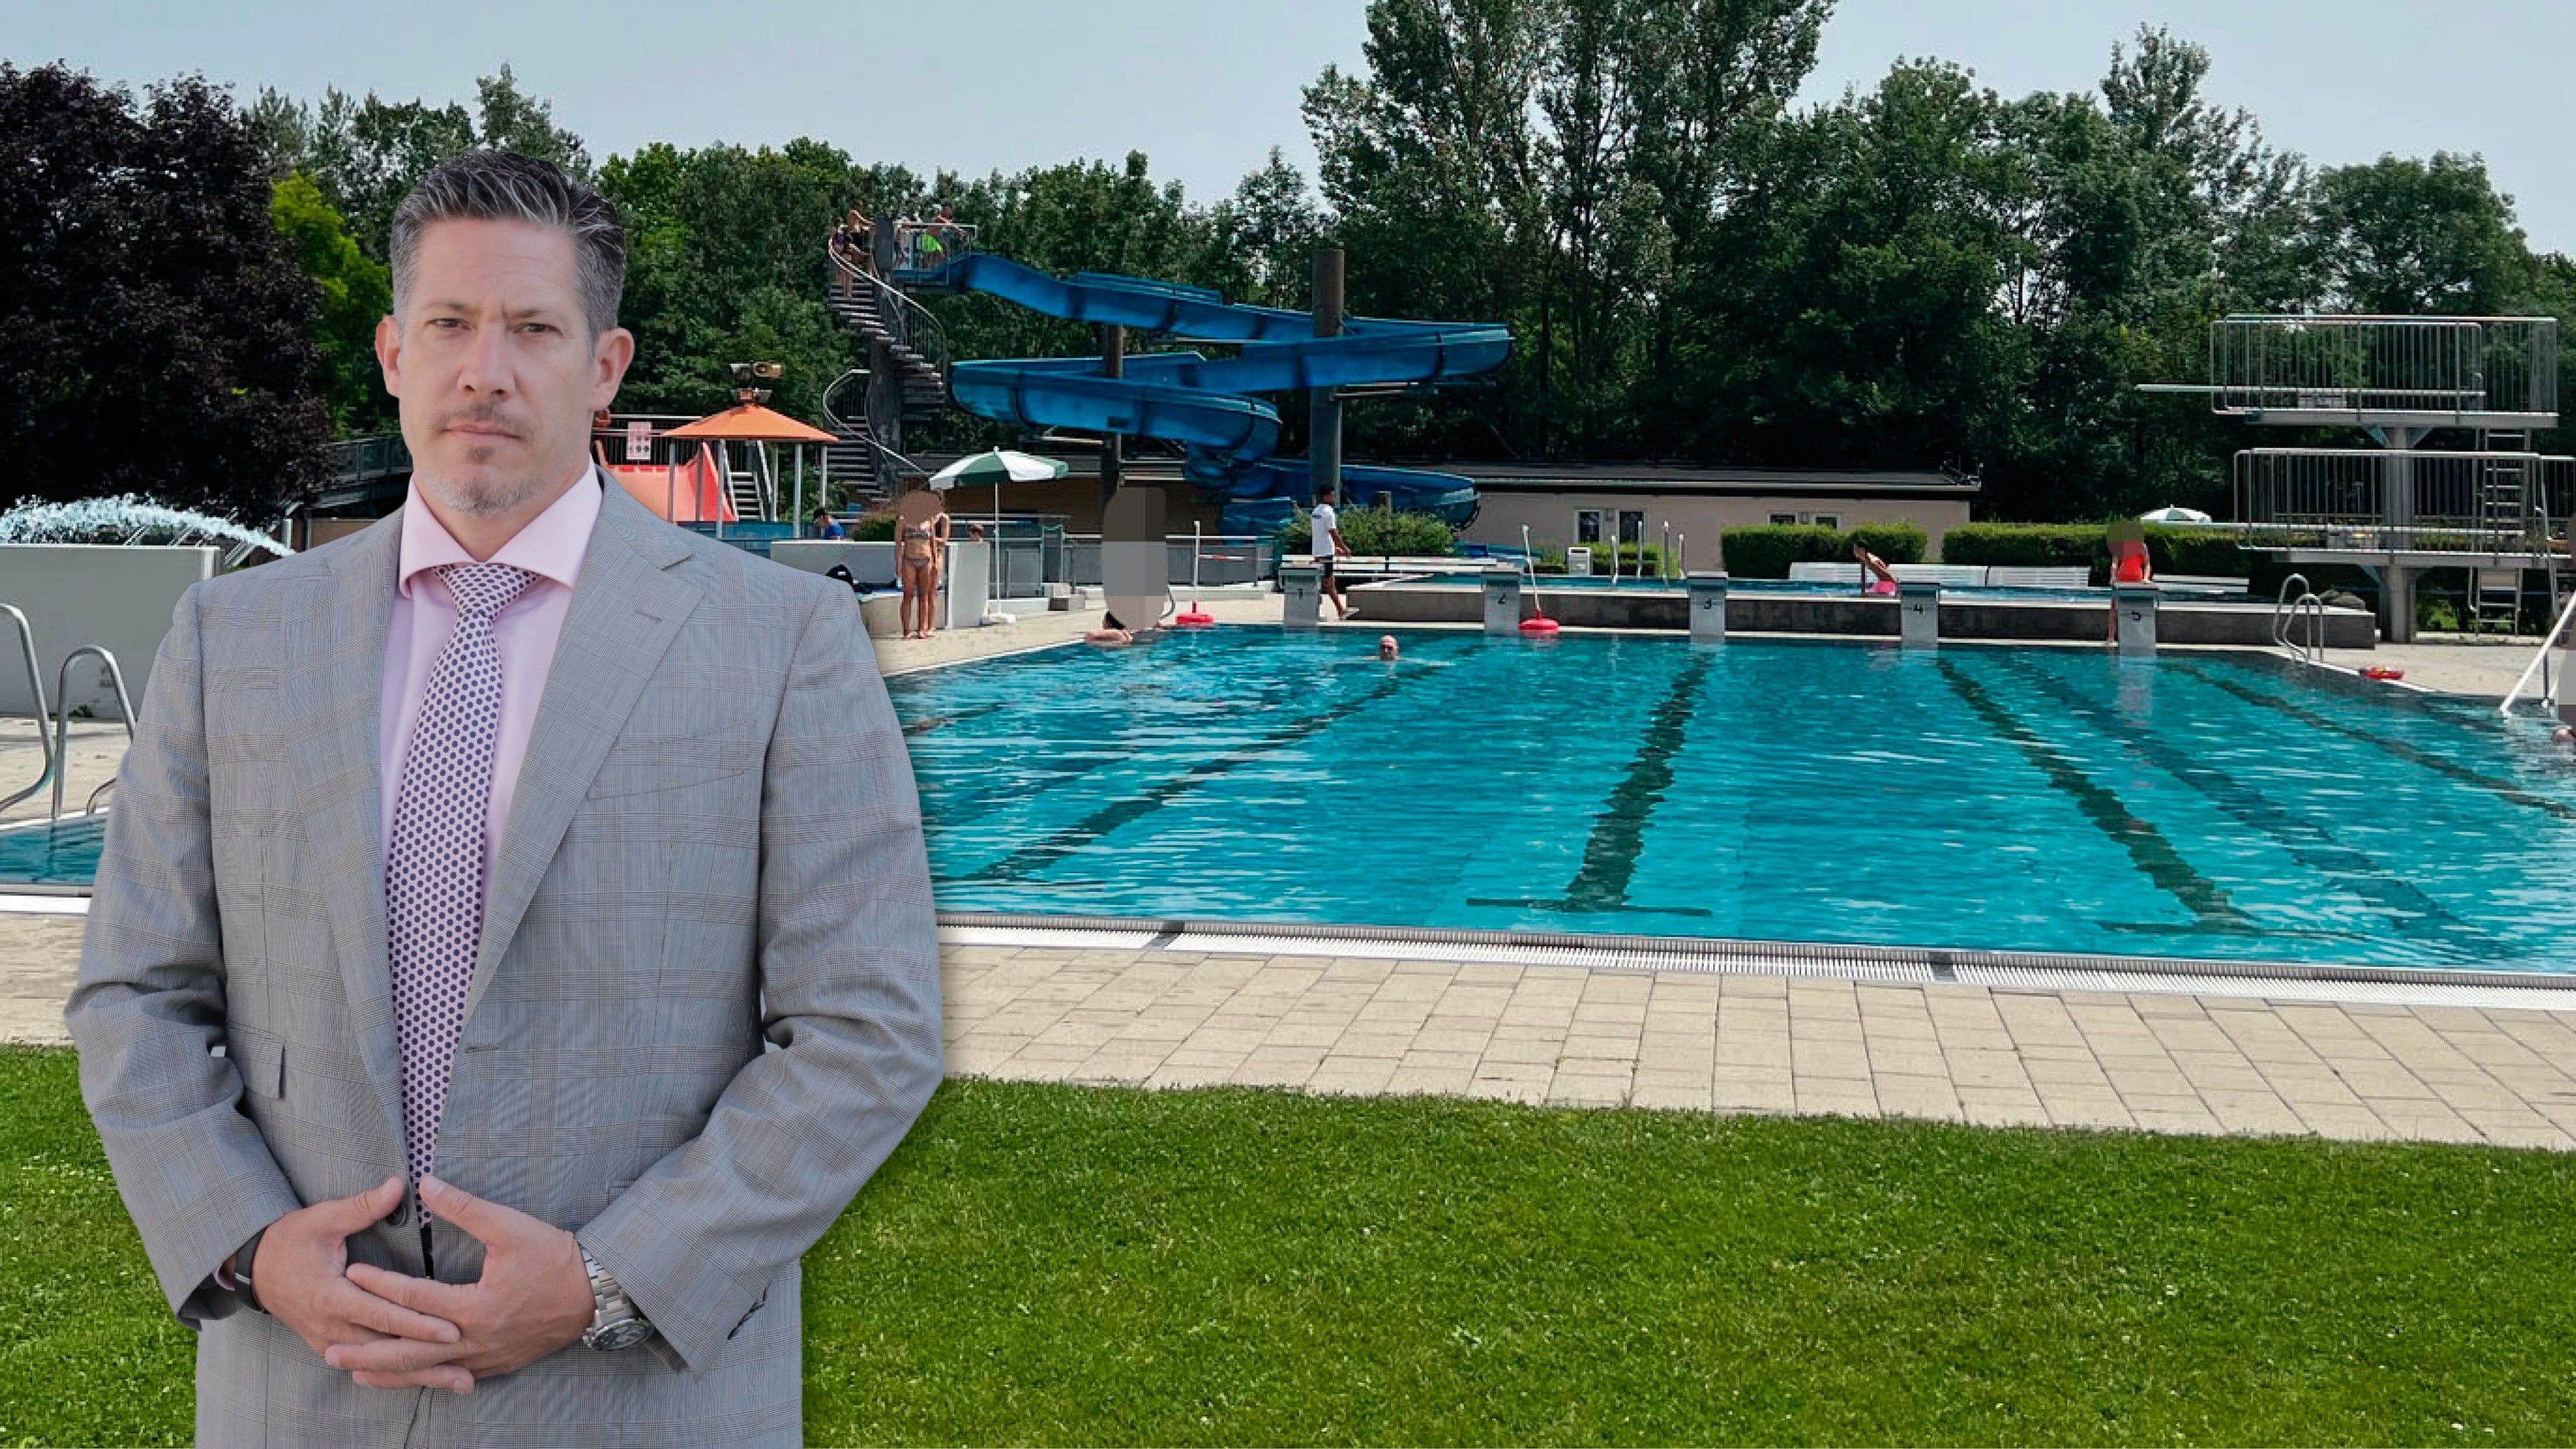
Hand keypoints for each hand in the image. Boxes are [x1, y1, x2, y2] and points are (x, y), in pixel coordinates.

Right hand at [250, 1176, 462, 1368]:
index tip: (452, 1328)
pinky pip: (368, 1362)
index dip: (417, 1323)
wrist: (256, 1267)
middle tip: (467, 1369)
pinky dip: (398, 1372)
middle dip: (427, 1358)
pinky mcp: (330, 1345)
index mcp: (330, 1296)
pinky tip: (429, 1377)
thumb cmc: (291, 1239)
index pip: (382, 1314)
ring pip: (379, 1361)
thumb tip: (399, 1185)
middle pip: (386, 1347)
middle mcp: (331, 1326)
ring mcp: (329, 1340)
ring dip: (418, 1372)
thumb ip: (363, 1207)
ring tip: (460, 1380)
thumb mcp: (323, 1218)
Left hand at [332, 1175, 595, 1392]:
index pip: (414, 1297)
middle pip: (409, 1349)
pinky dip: (422, 1378)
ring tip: (354, 1369)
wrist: (594, 1293)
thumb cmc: (553, 1257)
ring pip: (427, 1371)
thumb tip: (426, 1184)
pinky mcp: (495, 1365)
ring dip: (388, 1371)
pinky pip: (450, 1376)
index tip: (351, 1271)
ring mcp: (485, 1357)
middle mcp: (474, 1339)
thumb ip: (464, 1207)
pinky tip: (406, 1377)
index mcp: (474, 1306)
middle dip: (367, 1348)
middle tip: (329, 1347)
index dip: (380, 1282)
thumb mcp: (510, 1226)